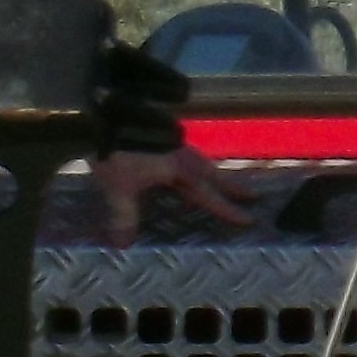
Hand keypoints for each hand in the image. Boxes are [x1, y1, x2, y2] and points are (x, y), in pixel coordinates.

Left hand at [89, 143, 252, 240]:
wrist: (103, 111)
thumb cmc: (115, 150)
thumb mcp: (117, 187)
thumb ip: (123, 215)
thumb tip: (124, 245)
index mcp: (178, 168)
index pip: (207, 193)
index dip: (226, 208)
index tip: (249, 218)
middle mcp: (180, 154)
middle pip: (211, 173)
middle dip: (230, 185)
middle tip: (253, 194)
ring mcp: (171, 141)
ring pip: (199, 160)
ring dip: (213, 172)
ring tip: (222, 180)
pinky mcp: (158, 132)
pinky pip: (184, 152)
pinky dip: (192, 162)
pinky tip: (184, 162)